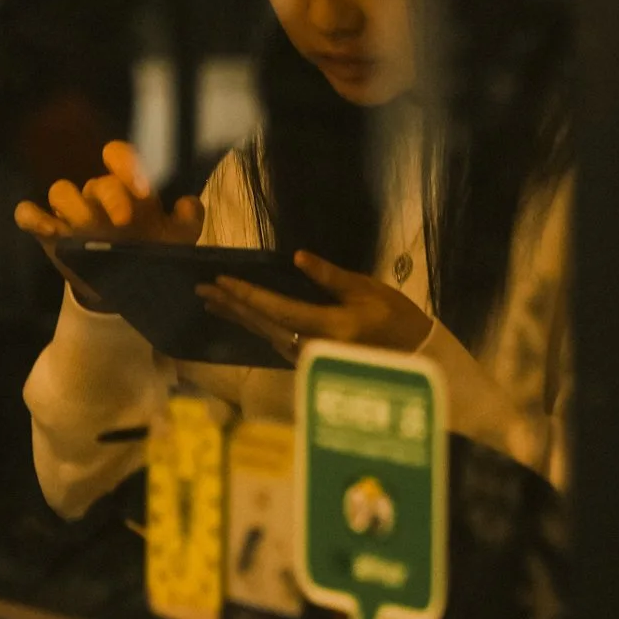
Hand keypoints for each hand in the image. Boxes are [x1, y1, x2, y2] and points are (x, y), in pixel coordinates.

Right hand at [14, 141, 203, 308]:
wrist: (127, 291)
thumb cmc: (150, 254)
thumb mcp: (176, 241)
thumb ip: (188, 220)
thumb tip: (186, 203)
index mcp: (127, 191)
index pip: (119, 156)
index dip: (127, 165)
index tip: (143, 191)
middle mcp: (97, 197)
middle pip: (96, 181)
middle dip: (111, 196)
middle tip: (124, 221)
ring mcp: (71, 215)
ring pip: (61, 191)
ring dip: (74, 207)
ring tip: (86, 230)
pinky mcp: (49, 233)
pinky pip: (28, 214)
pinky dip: (32, 216)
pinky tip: (47, 228)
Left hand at [198, 250, 434, 366]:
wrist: (416, 358)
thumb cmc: (395, 318)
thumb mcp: (368, 290)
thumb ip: (330, 277)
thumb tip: (298, 256)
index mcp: (330, 327)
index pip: (278, 309)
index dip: (247, 295)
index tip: (221, 280)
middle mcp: (314, 347)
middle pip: (264, 324)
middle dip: (231, 306)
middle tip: (202, 289)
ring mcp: (310, 359)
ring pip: (265, 335)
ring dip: (238, 317)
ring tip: (213, 301)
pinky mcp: (310, 362)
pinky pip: (275, 342)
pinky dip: (254, 326)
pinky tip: (241, 317)